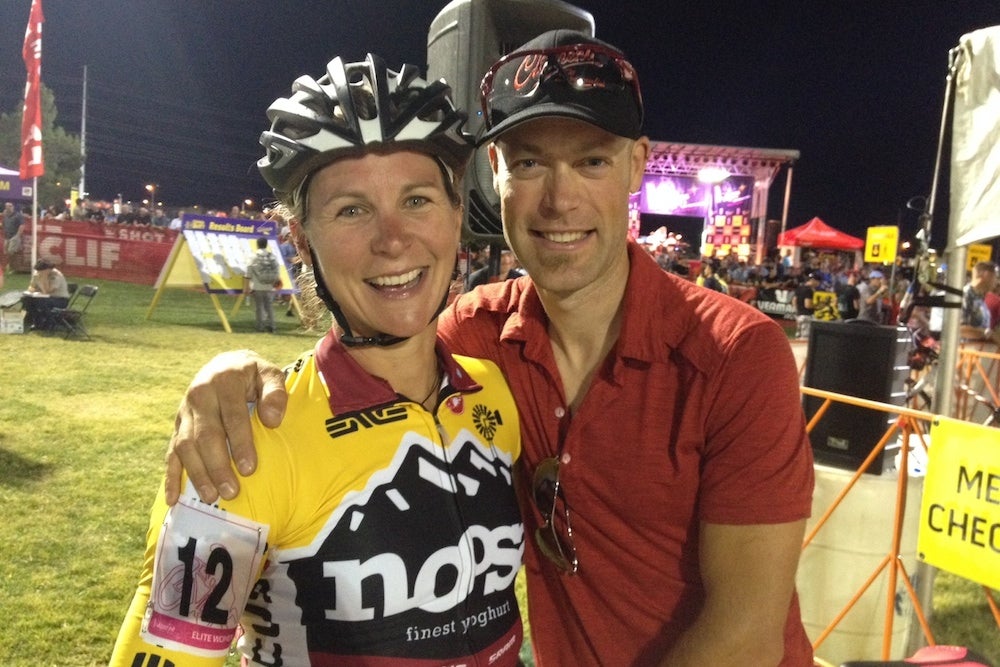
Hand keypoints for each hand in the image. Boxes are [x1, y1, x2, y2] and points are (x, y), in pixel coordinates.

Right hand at [164, 350, 287, 504]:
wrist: (224, 366)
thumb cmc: (253, 375)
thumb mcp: (269, 374)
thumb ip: (275, 392)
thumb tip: (273, 420)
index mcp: (224, 381)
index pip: (232, 416)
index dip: (240, 443)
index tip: (249, 469)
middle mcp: (199, 395)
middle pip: (206, 435)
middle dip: (218, 466)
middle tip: (231, 491)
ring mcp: (184, 412)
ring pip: (185, 446)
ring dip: (197, 473)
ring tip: (211, 497)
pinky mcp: (177, 426)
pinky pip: (171, 453)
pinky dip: (171, 477)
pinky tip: (174, 499)